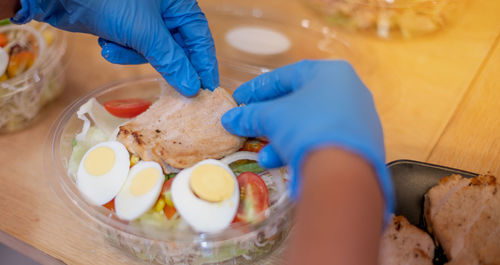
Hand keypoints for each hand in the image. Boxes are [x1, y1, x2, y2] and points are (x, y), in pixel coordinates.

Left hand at [12, 0, 217, 95]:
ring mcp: (145, 19)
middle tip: (174, 89)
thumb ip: (172, 61)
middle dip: (166, 63)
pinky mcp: (126, 28)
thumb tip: (192, 87)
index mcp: (178, 3)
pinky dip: (121, 50)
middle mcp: (165, 10)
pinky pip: (134, 49)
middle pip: (178, 48)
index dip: (205, 65)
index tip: (209, 89)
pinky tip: (106, 41)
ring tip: (116, 45)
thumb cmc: (110, 1)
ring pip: (154, 52)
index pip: (200, 38)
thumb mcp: (145, 33)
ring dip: (134, 54)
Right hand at [221, 60, 394, 216]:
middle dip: (270, 116)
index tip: (239, 98)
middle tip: (249, 124)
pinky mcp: (360, 146)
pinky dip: (300, 148)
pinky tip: (278, 162)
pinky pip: (323, 141)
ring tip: (261, 152)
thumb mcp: (273, 117)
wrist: (344, 170)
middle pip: (300, 101)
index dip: (258, 88)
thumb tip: (229, 119)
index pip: (287, 76)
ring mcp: (357, 120)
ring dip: (281, 137)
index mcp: (331, 72)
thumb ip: (251, 115)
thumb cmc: (307, 127)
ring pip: (311, 124)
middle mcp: (349, 91)